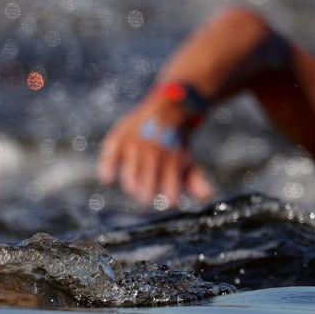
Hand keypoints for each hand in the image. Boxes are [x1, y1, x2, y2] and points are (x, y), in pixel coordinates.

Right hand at [97, 96, 213, 207]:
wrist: (167, 109)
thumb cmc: (176, 143)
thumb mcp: (187, 160)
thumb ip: (196, 181)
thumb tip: (207, 198)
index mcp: (172, 160)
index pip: (169, 192)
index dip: (169, 201)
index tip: (169, 204)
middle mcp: (152, 153)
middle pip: (145, 190)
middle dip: (147, 198)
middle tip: (148, 200)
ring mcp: (134, 145)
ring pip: (129, 180)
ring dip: (133, 189)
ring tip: (136, 191)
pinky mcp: (118, 139)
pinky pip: (108, 159)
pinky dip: (107, 171)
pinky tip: (109, 180)